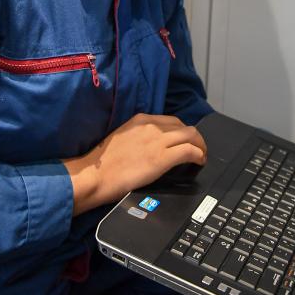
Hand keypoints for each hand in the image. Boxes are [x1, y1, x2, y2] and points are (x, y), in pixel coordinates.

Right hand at [63, 113, 207, 214]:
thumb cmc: (103, 163)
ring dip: (200, 146)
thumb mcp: (122, 138)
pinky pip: (189, 151)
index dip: (181, 132)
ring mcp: (157, 141)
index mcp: (140, 120)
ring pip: (191, 135)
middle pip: (184, 126)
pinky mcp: (162, 158)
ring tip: (201, 156)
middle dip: (194, 138)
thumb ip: (139, 137)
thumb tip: (152, 146)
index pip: (171, 121)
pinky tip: (199, 162)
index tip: (184, 141)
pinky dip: (199, 155)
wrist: (94, 175)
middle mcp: (151, 126)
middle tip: (197, 149)